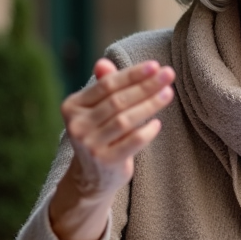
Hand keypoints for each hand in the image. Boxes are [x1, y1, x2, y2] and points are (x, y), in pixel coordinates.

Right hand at [48, 58, 174, 239]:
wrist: (91, 177)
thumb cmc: (99, 134)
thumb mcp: (96, 110)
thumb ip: (102, 86)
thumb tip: (103, 62)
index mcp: (72, 106)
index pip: (106, 85)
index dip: (131, 74)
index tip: (155, 65)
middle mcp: (77, 125)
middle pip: (117, 101)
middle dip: (145, 86)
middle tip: (169, 74)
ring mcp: (90, 145)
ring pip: (125, 120)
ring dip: (150, 105)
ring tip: (168, 93)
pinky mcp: (105, 161)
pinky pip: (132, 142)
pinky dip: (147, 131)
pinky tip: (157, 123)